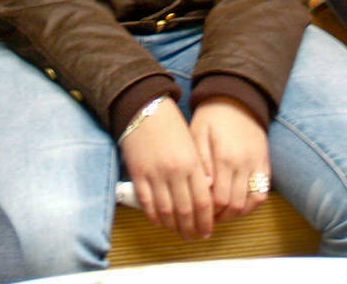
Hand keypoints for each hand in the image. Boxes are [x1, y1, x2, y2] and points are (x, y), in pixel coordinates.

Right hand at [119, 98, 214, 239]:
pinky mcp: (138, 175)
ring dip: (173, 227)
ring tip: (178, 233)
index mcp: (192, 163)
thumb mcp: (192, 145)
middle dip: (191, 229)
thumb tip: (206, 196)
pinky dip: (154, 216)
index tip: (208, 231)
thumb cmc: (171, 126)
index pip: (203, 202)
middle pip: (185, 211)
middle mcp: (175, 172)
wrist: (145, 109)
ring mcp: (155, 175)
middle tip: (194, 237)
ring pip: (166, 211)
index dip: (206, 221)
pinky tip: (160, 222)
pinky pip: (147, 203)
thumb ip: (199, 171)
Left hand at [189, 97, 269, 222]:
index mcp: (226, 157)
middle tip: (210, 216)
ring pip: (254, 201)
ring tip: (224, 211)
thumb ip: (200, 162)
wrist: (237, 97)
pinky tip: (239, 202)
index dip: (210, 211)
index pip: (221, 199)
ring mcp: (258, 163)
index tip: (200, 211)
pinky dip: (253, 202)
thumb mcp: (197, 134)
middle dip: (223, 216)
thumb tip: (203, 188)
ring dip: (239, 212)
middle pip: (238, 205)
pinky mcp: (265, 161)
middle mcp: (245, 163)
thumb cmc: (212, 116)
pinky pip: (264, 190)